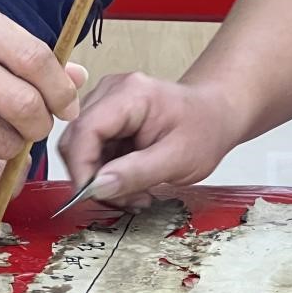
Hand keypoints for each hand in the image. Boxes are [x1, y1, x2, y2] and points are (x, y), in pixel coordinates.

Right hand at [59, 72, 239, 208]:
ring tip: (132, 194)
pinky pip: (90, 151)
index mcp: (129, 94)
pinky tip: (128, 181)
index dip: (81, 167)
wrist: (215, 113)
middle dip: (91, 177)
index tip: (91, 196)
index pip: (86, 130)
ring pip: (80, 149)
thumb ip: (137, 173)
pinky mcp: (104, 118)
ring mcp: (104, 103)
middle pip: (76, 140)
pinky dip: (105, 173)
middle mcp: (109, 92)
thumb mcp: (179, 159)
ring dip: (99, 179)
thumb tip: (97, 188)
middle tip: (120, 200)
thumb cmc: (205, 128)